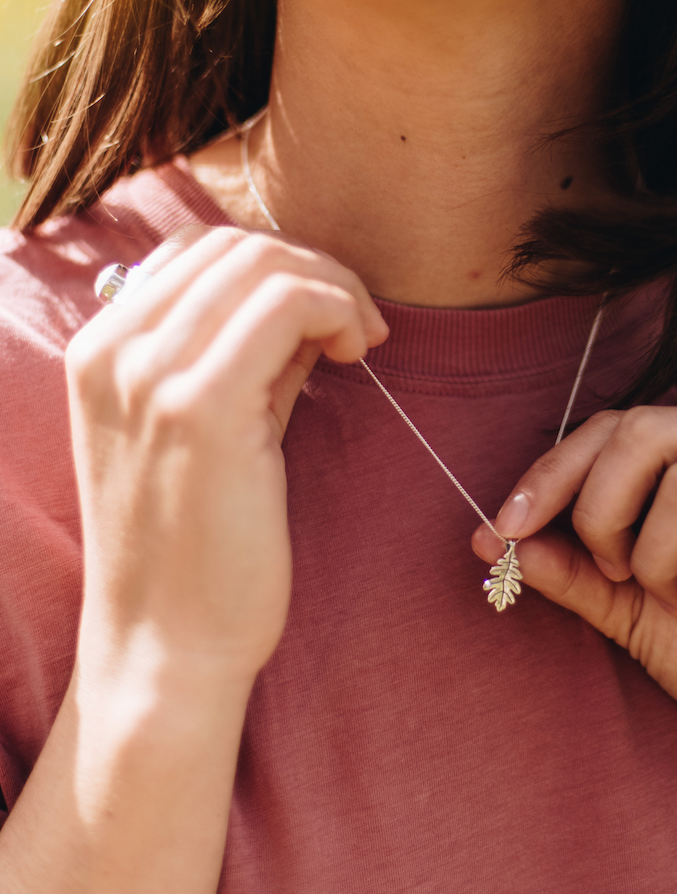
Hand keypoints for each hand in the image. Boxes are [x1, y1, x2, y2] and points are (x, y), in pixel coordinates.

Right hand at [67, 226, 387, 687]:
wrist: (165, 647)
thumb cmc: (194, 544)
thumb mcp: (207, 424)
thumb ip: (242, 352)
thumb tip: (308, 294)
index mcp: (99, 348)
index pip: (197, 247)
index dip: (275, 260)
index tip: (322, 309)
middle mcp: (112, 350)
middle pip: (234, 245)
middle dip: (313, 266)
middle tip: (357, 322)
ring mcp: (149, 375)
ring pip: (264, 264)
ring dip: (333, 286)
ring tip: (360, 340)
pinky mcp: (200, 407)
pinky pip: (287, 304)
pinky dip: (337, 308)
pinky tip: (358, 352)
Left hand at [472, 406, 676, 774]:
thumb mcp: (621, 604)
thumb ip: (566, 564)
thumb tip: (486, 535)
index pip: (617, 423)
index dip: (554, 470)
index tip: (507, 527)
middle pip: (648, 431)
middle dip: (602, 511)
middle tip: (615, 573)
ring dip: (659, 559)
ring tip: (675, 602)